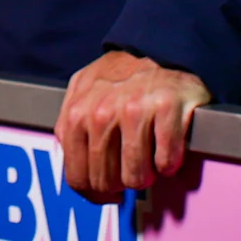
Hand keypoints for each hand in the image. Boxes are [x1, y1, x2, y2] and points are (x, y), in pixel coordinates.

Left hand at [56, 49, 211, 202]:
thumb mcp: (83, 93)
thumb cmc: (121, 76)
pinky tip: (166, 147)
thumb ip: (71, 126)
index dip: (95, 194)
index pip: (78, 177)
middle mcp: (101, 112)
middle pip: (108, 182)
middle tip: (132, 172)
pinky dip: (169, 163)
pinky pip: (166, 162)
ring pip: (137, 177)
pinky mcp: (166, 109)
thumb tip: (73, 166)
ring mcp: (134, 110)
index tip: (108, 194)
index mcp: (76, 114)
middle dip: (122, 185)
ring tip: (149, 159)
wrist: (159, 45)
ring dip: (146, 175)